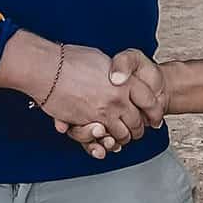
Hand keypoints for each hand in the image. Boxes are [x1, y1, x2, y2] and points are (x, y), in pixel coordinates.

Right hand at [47, 46, 163, 158]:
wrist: (47, 69)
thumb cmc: (69, 60)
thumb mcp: (102, 59)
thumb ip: (115, 71)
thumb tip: (118, 76)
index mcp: (125, 81)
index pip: (150, 100)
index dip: (155, 110)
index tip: (155, 115)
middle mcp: (117, 99)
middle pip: (138, 121)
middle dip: (140, 128)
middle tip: (140, 129)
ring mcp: (103, 113)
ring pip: (122, 134)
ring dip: (124, 137)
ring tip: (123, 137)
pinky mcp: (87, 123)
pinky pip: (103, 139)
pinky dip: (106, 143)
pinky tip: (106, 141)